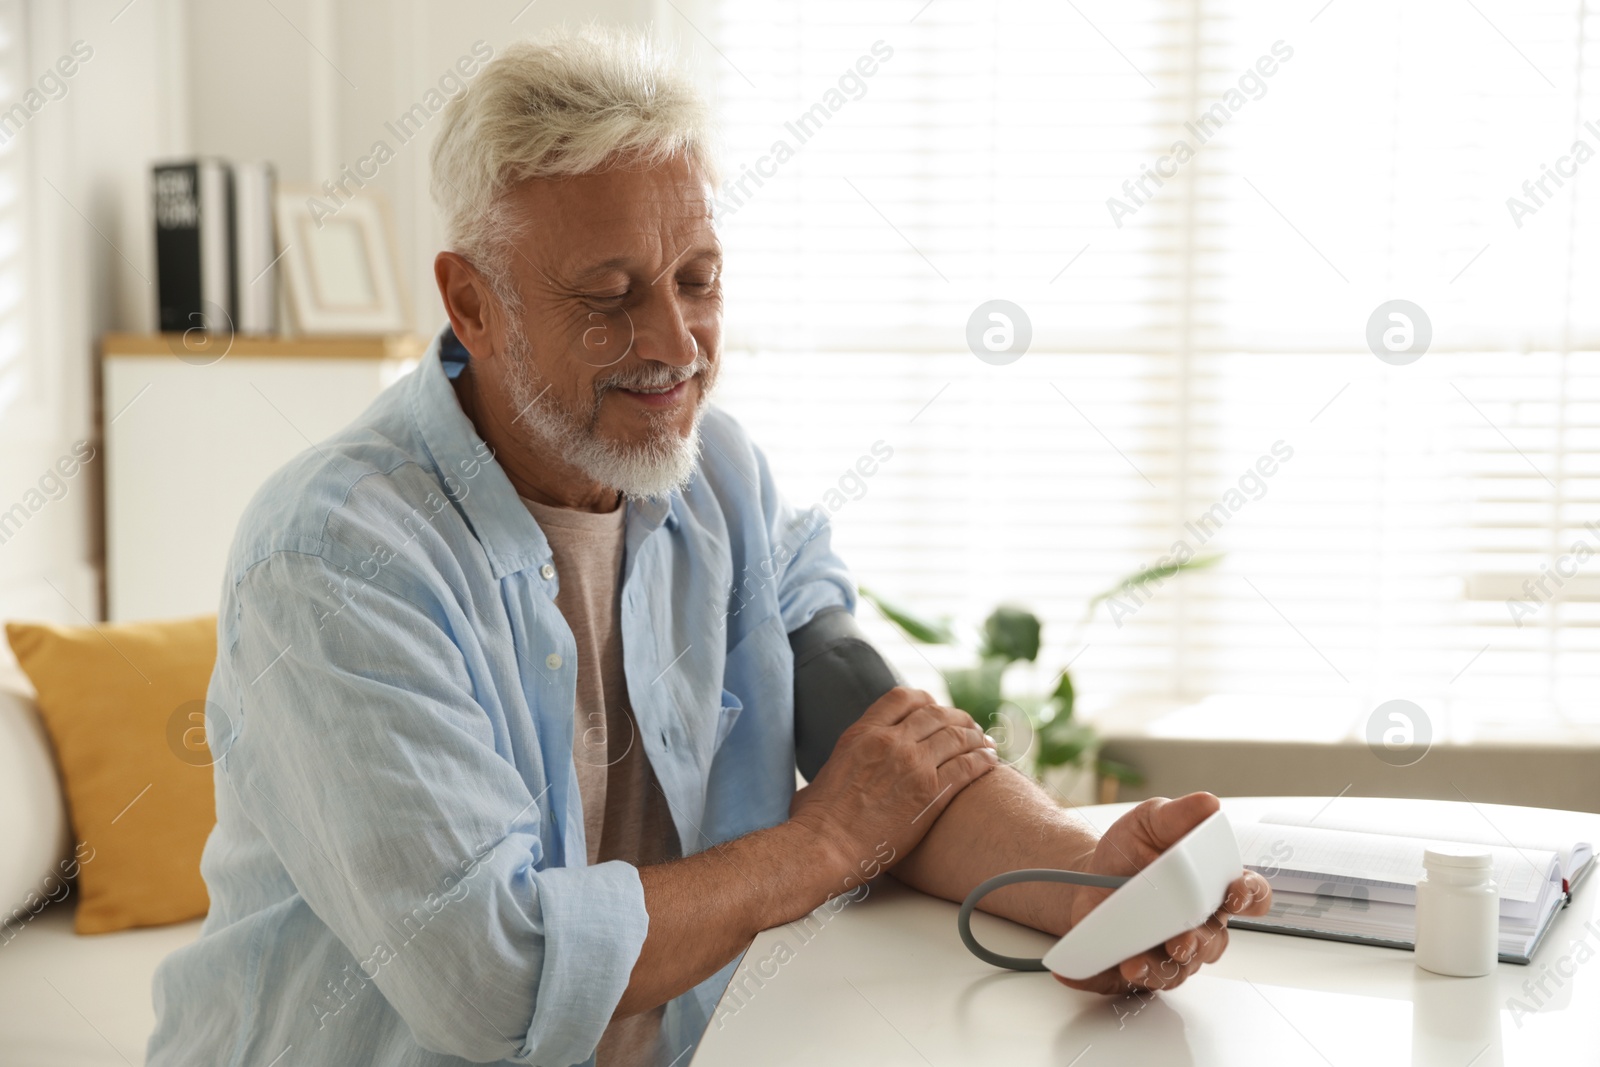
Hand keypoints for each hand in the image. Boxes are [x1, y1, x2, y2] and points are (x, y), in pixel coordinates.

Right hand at [789, 687, 998, 879]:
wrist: (825, 846)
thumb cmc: (817, 818)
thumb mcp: (829, 769)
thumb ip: (848, 756)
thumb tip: (848, 763)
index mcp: (864, 732)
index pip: (903, 698)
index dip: (926, 700)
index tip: (936, 708)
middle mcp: (891, 742)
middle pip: (937, 714)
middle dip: (958, 717)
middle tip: (969, 725)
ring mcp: (913, 766)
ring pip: (958, 737)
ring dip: (976, 737)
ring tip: (986, 742)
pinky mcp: (930, 794)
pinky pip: (967, 767)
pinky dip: (983, 761)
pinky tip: (990, 762)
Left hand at [1054, 792, 1271, 994]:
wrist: (1086, 879)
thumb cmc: (1129, 852)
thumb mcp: (1148, 823)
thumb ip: (1177, 815)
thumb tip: (1208, 804)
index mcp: (1211, 886)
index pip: (1251, 895)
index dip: (1250, 896)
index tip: (1235, 893)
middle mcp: (1200, 923)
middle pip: (1215, 941)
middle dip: (1200, 942)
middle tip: (1182, 938)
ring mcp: (1173, 949)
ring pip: (1183, 968)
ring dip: (1165, 966)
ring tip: (1143, 958)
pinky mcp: (1145, 966)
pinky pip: (1145, 979)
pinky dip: (1133, 974)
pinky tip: (1123, 964)